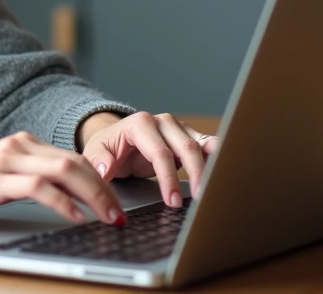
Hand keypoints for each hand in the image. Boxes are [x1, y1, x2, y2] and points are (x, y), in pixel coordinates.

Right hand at [0, 132, 126, 228]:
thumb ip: (29, 181)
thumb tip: (69, 200)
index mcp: (21, 144)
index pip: (73, 158)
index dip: (100, 181)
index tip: (116, 204)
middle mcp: (17, 146)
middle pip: (76, 162)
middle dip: (105, 189)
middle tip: (121, 215)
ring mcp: (5, 161)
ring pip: (64, 171)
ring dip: (94, 196)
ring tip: (109, 218)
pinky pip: (39, 188)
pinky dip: (64, 203)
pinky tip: (75, 218)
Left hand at [80, 112, 217, 208]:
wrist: (117, 140)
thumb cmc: (109, 147)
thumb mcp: (96, 152)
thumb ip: (99, 160)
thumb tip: (105, 169)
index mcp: (141, 124)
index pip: (160, 153)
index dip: (168, 178)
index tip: (172, 201)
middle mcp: (163, 122)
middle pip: (187, 148)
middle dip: (196, 175)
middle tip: (199, 201)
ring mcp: (179, 129)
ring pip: (202, 146)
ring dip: (211, 167)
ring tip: (218, 187)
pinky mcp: (190, 138)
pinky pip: (208, 146)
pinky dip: (218, 158)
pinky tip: (226, 172)